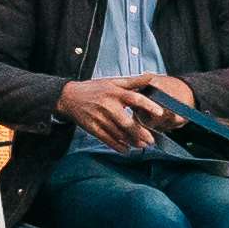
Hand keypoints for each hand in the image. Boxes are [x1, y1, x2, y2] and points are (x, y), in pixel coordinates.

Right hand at [55, 74, 180, 149]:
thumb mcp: (113, 81)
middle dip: (140, 133)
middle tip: (151, 140)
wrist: (69, 97)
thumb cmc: (94, 89)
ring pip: (118, 134)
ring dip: (132, 142)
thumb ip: (133, 81)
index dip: (148, 105)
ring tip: (142, 145)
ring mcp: (100, 118)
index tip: (160, 112)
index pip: (134, 98)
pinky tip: (126, 149)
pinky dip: (117, 146)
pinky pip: (107, 139)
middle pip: (127, 123)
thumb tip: (152, 78)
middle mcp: (108, 106)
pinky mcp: (92, 128)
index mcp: (115, 93)